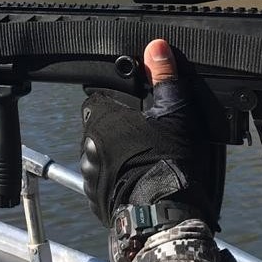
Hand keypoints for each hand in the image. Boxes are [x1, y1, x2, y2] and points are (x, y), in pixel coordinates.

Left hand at [80, 40, 222, 229]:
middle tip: (147, 137)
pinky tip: (139, 180)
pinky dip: (118, 180)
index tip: (137, 110)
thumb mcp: (173, 112)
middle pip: (100, 127)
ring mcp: (89, 173)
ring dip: (116, 156)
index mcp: (101, 117)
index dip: (118, 102)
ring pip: (101, 155)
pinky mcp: (95, 198)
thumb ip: (163, 77)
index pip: (99, 98)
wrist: (162, 214)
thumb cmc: (165, 161)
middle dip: (118, 130)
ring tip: (145, 161)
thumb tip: (156, 47)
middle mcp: (88, 143)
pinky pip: (104, 182)